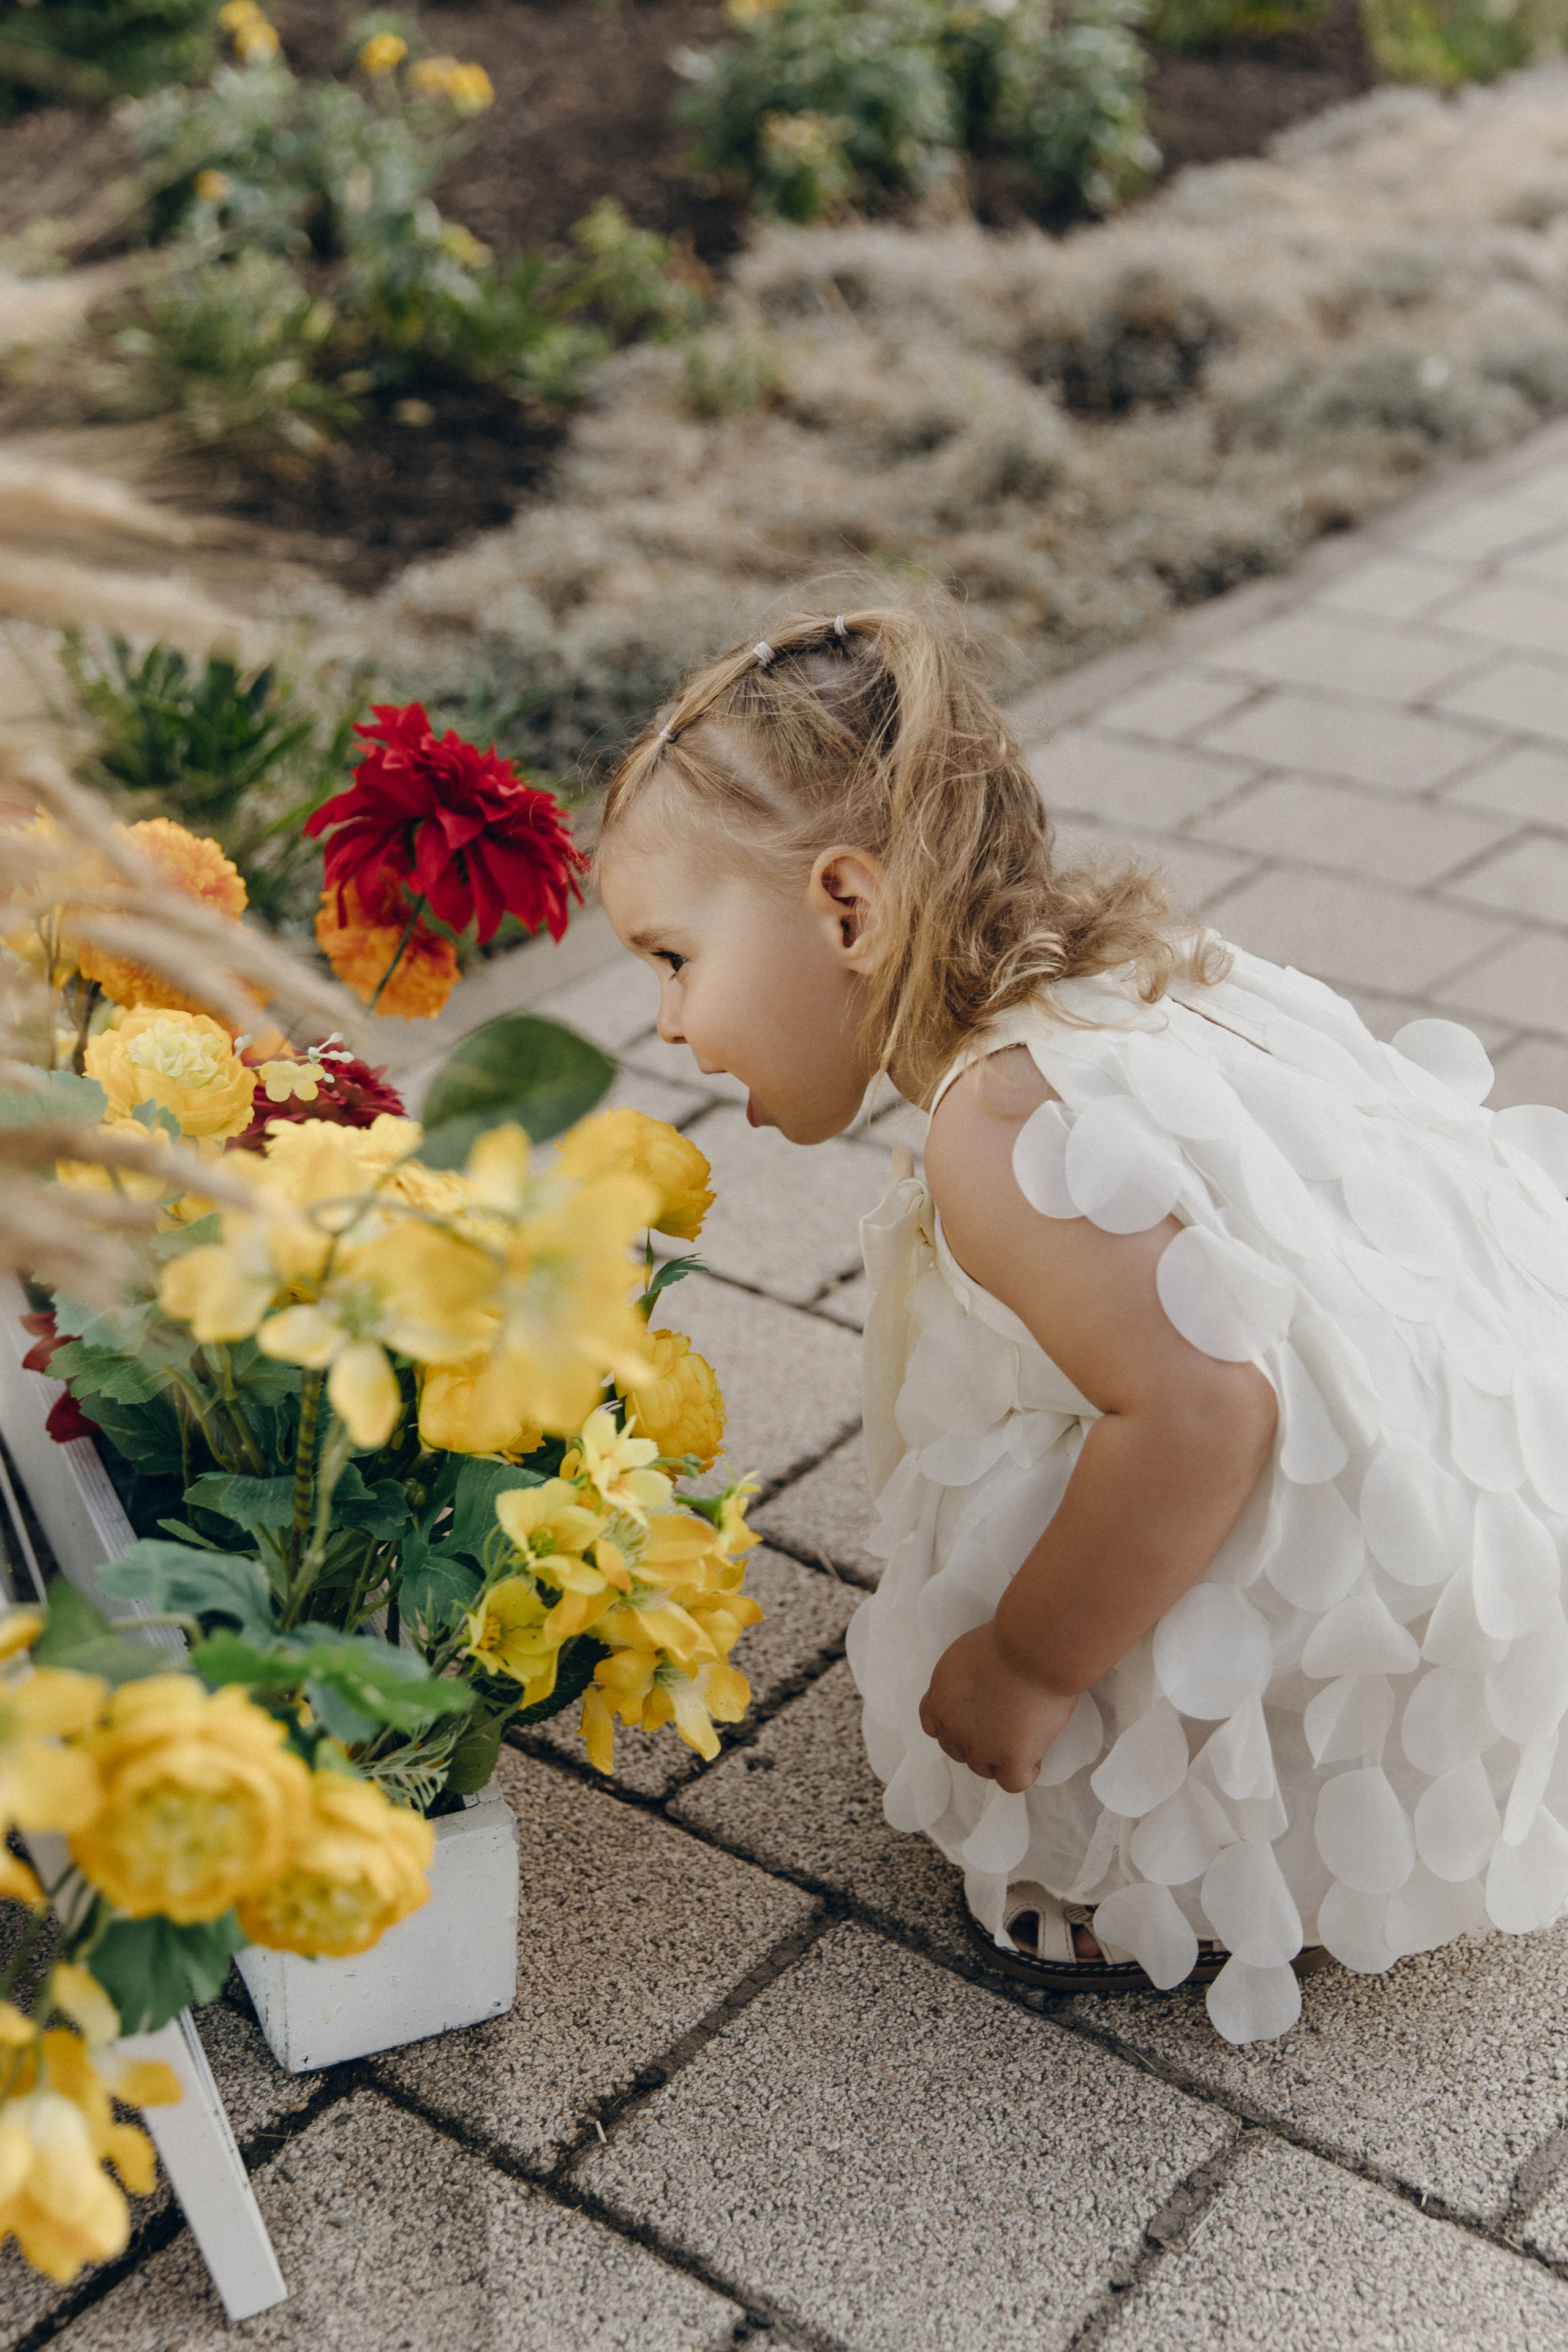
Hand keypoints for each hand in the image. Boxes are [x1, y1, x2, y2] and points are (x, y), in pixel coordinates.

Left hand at [919, 1622, 1080, 1794]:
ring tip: (1026, 1734)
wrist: (1034, 1646)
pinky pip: (1012, 1782)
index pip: (934, 1726)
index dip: (956, 1725)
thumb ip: (963, 1685)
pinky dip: (1024, 1773)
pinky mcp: (1011, 1757)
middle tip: (1007, 1723)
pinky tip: (1035, 1757)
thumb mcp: (966, 1657)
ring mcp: (981, 1745)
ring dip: (1001, 1758)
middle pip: (959, 1750)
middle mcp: (953, 1726)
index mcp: (940, 1698)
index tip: (978, 1717)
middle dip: (979, 1741)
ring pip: (984, 1768)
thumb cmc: (1009, 1640)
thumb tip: (977, 1699)